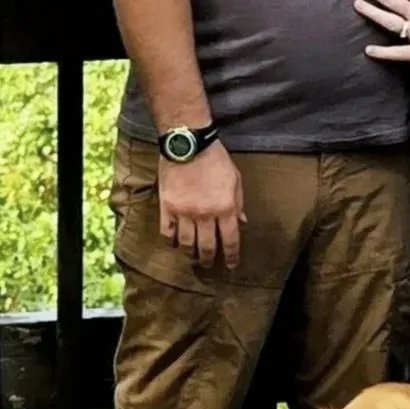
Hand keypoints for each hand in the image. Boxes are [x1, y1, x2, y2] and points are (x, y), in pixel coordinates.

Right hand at [158, 141, 245, 268]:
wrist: (188, 143)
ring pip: (187, 244)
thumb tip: (242, 223)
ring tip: (193, 258)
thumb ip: (238, 203)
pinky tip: (175, 243)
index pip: (230, 240)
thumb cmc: (215, 159)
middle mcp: (205, 214)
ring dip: (191, 255)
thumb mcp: (235, 179)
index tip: (232, 265)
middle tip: (209, 265)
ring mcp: (184, 212)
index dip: (232, 256)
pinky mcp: (167, 207)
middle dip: (210, 260)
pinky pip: (168, 232)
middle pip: (207, 247)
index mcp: (225, 207)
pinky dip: (171, 241)